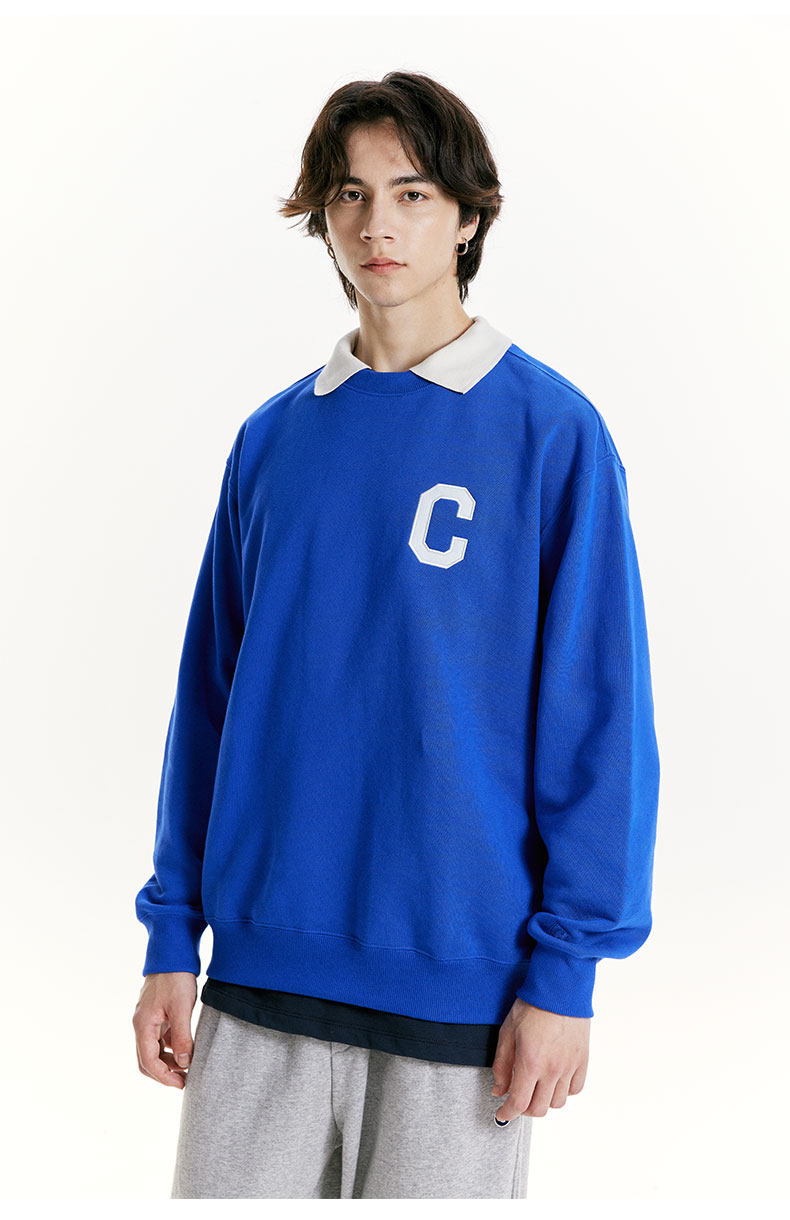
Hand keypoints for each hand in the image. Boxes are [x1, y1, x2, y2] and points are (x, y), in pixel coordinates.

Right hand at [133, 972, 197, 1088]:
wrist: (173, 953)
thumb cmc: (176, 977)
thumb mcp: (182, 1008)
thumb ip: (182, 1036)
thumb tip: (185, 1063)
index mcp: (143, 1025)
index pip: (148, 1061)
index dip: (164, 1077)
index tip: (181, 1084)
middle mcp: (142, 1024)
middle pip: (147, 1059)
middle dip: (164, 1073)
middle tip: (184, 1082)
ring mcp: (148, 1020)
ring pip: (154, 1050)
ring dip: (169, 1062)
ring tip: (189, 1067)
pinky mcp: (157, 1015)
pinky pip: (161, 1039)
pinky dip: (171, 1048)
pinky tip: (187, 1049)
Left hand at [491, 996, 589, 1119]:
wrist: (559, 989)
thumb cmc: (531, 1006)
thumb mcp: (507, 1032)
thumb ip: (501, 1065)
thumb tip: (498, 1090)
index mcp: (530, 1063)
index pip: (518, 1103)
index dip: (507, 1114)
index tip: (501, 1114)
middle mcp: (551, 1070)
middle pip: (539, 1109)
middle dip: (524, 1110)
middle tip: (517, 1099)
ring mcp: (569, 1066)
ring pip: (558, 1103)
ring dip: (544, 1101)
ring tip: (536, 1087)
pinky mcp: (582, 1060)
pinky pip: (575, 1089)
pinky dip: (564, 1091)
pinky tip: (554, 1080)